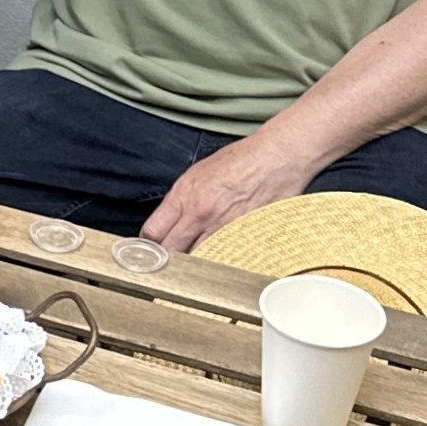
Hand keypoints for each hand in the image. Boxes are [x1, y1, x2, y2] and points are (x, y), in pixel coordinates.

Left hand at [140, 131, 322, 252]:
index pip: (153, 233)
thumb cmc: (240, 161)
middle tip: (171, 264)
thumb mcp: (198, 174)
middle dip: (169, 260)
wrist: (276, 157)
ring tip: (196, 268)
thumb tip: (167, 224)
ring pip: (199, 260)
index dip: (150, 245)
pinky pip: (227, 260)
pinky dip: (223, 264)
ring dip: (196, 264)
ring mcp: (224, 228)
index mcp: (184, 196)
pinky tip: (223, 263)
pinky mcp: (246, 237)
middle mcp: (201, 214)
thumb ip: (180, 202)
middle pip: (172, 252)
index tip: (153, 250)